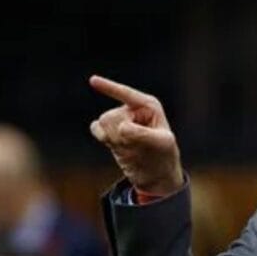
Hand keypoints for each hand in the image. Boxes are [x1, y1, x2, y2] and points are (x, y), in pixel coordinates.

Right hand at [88, 75, 183, 195]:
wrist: (156, 175)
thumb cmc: (164, 156)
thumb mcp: (160, 144)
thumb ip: (142, 134)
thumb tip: (122, 127)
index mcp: (149, 106)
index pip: (127, 94)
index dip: (109, 87)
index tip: (93, 80)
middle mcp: (133, 109)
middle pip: (112, 116)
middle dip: (120, 135)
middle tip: (138, 146)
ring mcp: (120, 118)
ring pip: (103, 122)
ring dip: (114, 139)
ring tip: (131, 147)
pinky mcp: (110, 129)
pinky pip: (96, 128)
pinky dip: (103, 138)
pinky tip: (116, 145)